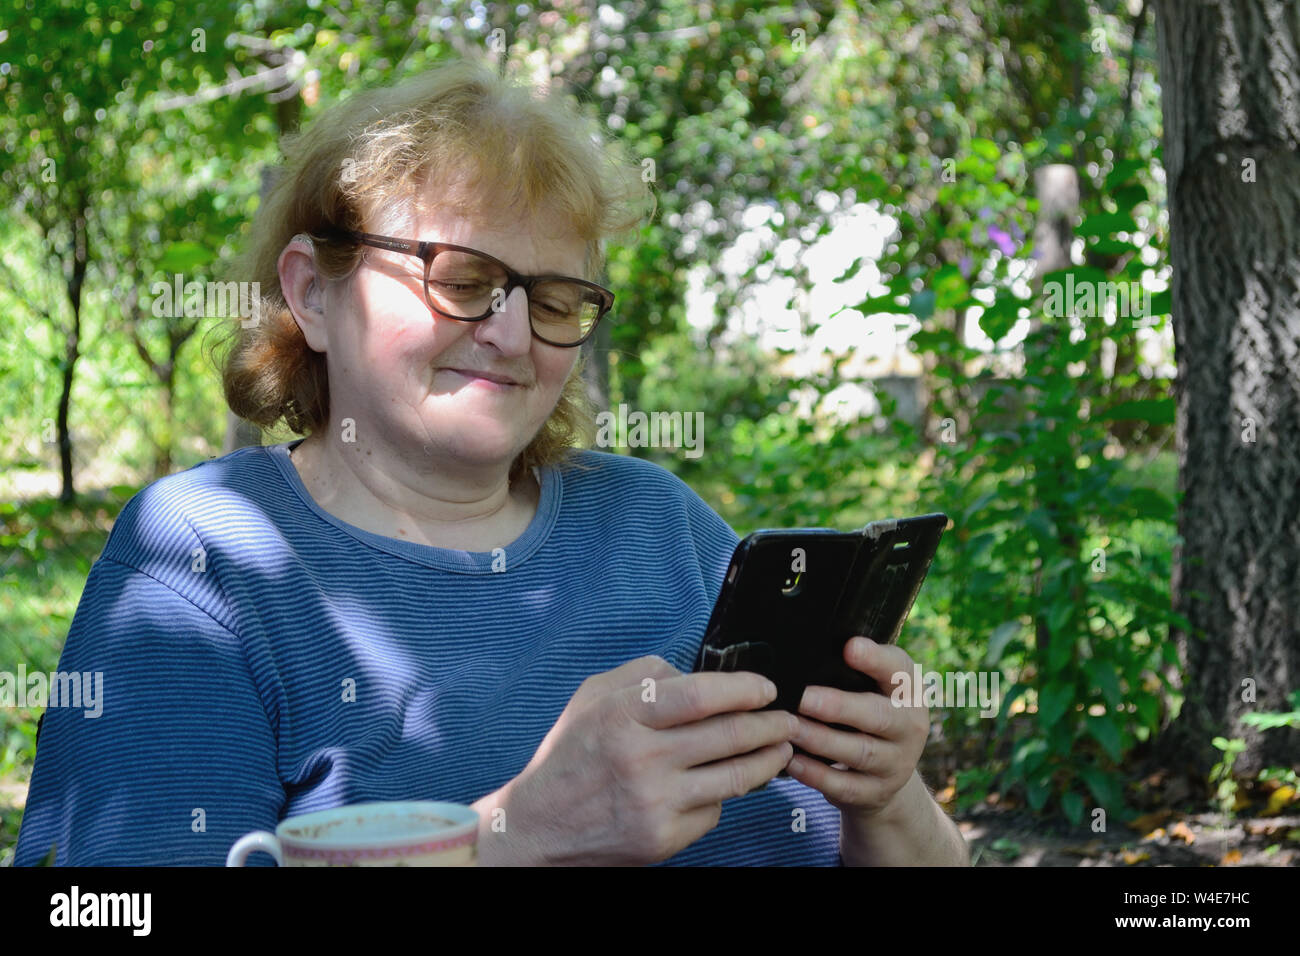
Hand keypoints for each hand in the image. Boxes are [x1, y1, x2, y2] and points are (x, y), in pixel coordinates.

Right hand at [477, 655, 797, 865]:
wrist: (538, 826)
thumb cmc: (571, 753)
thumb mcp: (595, 696)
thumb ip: (648, 675)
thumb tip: (703, 676)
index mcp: (623, 714)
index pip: (702, 695)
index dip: (745, 689)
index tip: (766, 688)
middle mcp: (641, 758)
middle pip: (731, 736)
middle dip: (772, 725)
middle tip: (788, 719)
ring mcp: (654, 803)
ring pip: (736, 778)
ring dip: (769, 761)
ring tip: (781, 749)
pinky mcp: (663, 839)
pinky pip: (713, 811)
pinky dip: (722, 795)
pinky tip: (721, 784)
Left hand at [784, 636, 928, 819]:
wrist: (888, 772)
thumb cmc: (869, 714)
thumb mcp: (874, 688)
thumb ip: (850, 670)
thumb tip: (805, 651)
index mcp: (907, 691)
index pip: (898, 670)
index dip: (876, 659)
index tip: (849, 647)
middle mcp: (909, 726)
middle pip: (878, 715)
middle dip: (838, 706)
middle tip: (803, 698)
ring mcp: (896, 763)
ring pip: (860, 752)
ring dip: (821, 740)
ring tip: (790, 727)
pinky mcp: (876, 792)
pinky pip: (845, 785)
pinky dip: (816, 775)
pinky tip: (791, 761)